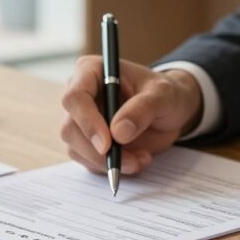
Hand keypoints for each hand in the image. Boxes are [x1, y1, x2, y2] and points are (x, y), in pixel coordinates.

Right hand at [60, 56, 201, 174]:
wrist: (170, 112)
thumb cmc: (164, 94)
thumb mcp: (163, 95)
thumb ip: (143, 109)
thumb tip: (118, 132)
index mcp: (91, 71)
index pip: (75, 97)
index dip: (87, 122)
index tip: (107, 144)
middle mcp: (80, 95)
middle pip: (70, 128)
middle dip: (98, 152)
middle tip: (130, 162)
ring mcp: (81, 121)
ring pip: (77, 149)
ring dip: (108, 163)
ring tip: (141, 159)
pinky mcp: (87, 143)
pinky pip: (89, 162)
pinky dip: (112, 167)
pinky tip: (136, 161)